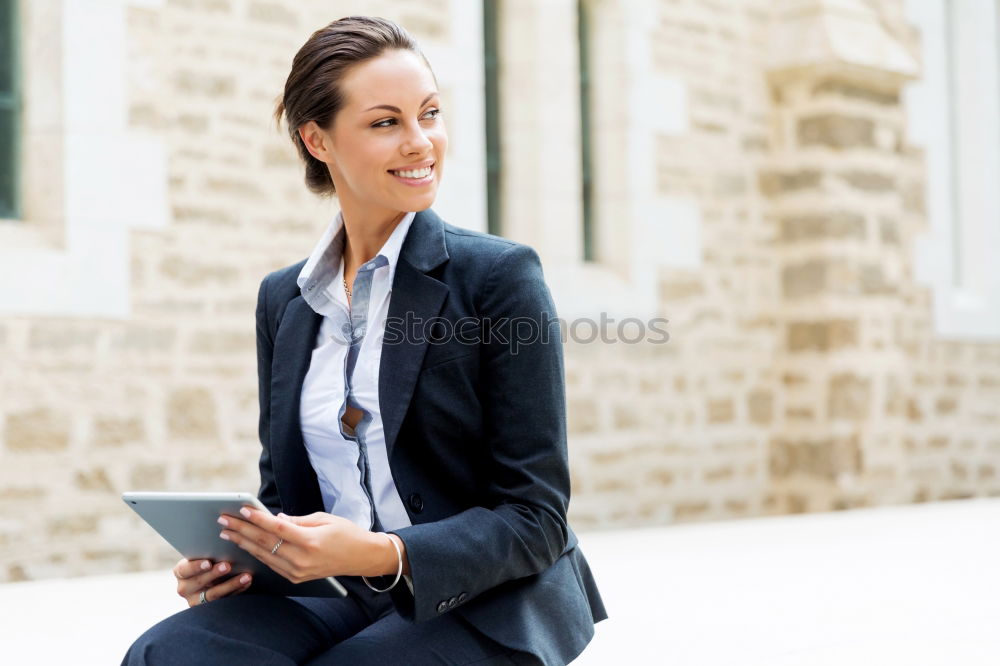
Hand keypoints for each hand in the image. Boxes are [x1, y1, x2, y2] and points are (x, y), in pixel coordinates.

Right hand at [172, 557, 252, 606]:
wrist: (208, 578)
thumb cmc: (207, 560)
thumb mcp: (202, 556)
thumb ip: (207, 552)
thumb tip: (224, 541)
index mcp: (180, 572)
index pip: (185, 569)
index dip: (196, 566)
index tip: (209, 562)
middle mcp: (185, 588)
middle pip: (199, 582)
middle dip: (215, 574)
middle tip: (229, 566)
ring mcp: (195, 601)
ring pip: (213, 595)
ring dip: (231, 584)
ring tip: (246, 576)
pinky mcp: (209, 608)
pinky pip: (224, 601)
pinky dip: (237, 590)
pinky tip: (247, 582)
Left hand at [218, 508, 408, 582]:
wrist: (362, 558)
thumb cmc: (347, 533)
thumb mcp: (325, 519)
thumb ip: (297, 521)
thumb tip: (275, 518)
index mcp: (310, 542)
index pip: (277, 528)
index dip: (258, 518)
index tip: (241, 509)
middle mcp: (302, 560)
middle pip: (265, 543)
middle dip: (242, 530)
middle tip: (223, 520)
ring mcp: (298, 572)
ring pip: (264, 555)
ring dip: (243, 543)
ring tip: (227, 532)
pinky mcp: (296, 578)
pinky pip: (272, 564)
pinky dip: (257, 553)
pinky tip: (245, 545)